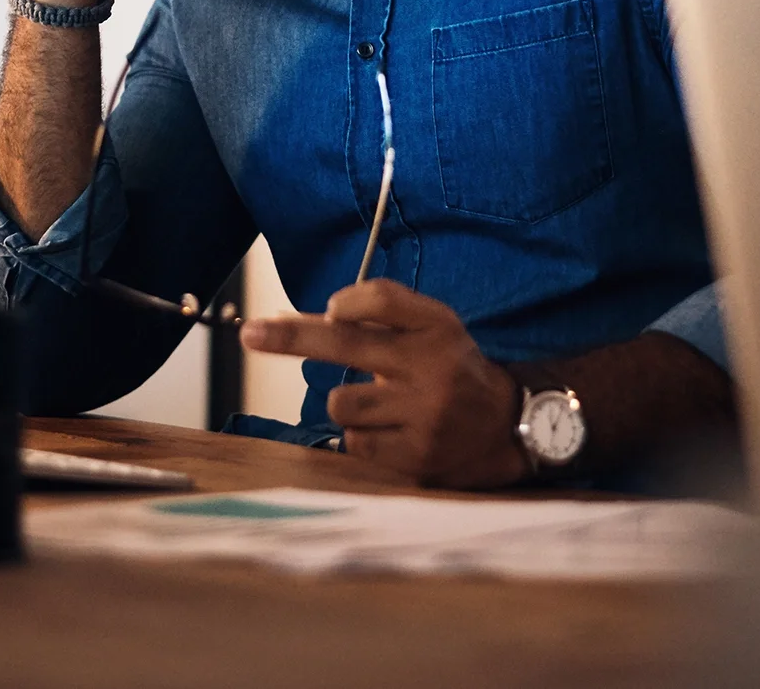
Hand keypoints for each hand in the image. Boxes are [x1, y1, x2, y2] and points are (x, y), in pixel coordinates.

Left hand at [240, 280, 527, 487]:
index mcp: (436, 329)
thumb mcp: (434, 325)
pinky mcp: (416, 459)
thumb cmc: (452, 368)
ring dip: (348, 404)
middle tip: (251, 333)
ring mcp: (423, 417)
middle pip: (346, 343)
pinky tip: (391, 432)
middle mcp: (431, 368)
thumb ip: (384, 309)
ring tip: (379, 406)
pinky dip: (362, 437)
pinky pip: (355, 444)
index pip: (383, 299)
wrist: (508, 429)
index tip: (327, 309)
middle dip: (291, 336)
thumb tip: (324, 312)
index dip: (349, 302)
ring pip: (342, 403)